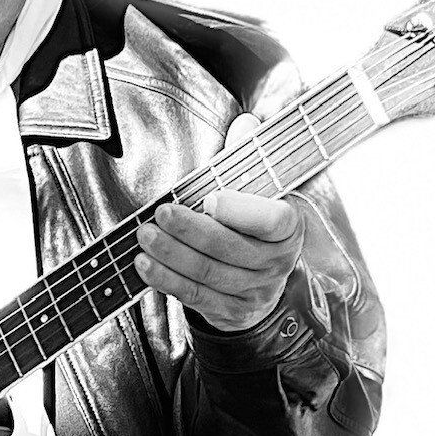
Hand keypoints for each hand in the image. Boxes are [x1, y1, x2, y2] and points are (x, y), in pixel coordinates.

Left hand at [133, 113, 304, 331]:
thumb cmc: (253, 227)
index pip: (272, 220)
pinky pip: (195, 296)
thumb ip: (248, 158)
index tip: (210, 199)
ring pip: (209, 273)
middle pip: (230, 248)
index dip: (241, 211)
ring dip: (172, 255)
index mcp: (289, 228)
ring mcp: (255, 291)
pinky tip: (145, 264)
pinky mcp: (232, 311)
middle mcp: (276, 262)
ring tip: (145, 236)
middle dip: (191, 231)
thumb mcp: (258, 191)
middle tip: (161, 214)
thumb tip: (245, 123)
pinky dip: (166, 280)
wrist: (262, 282)